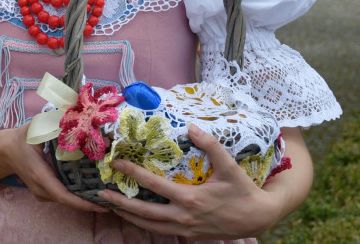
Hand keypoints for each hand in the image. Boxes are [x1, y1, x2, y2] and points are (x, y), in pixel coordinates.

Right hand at [2, 126, 109, 212]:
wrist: (5, 150)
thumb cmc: (22, 139)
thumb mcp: (37, 129)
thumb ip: (56, 124)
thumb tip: (79, 118)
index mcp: (40, 175)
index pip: (63, 196)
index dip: (83, 203)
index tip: (101, 204)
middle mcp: (41, 189)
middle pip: (68, 201)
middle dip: (89, 202)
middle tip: (112, 198)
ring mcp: (41, 193)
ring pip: (66, 200)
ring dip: (84, 200)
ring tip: (106, 196)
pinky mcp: (43, 192)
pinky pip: (62, 197)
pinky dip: (77, 196)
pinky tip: (91, 190)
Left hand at [97, 124, 283, 238]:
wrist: (258, 217)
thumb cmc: (243, 191)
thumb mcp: (230, 166)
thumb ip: (210, 145)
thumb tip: (191, 126)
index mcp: (190, 199)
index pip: (153, 184)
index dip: (132, 173)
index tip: (115, 164)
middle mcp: (183, 217)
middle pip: (144, 211)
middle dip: (120, 203)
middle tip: (101, 194)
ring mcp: (185, 229)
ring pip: (150, 226)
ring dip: (129, 216)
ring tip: (111, 207)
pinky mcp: (189, 236)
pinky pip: (161, 231)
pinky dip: (145, 225)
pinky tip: (135, 217)